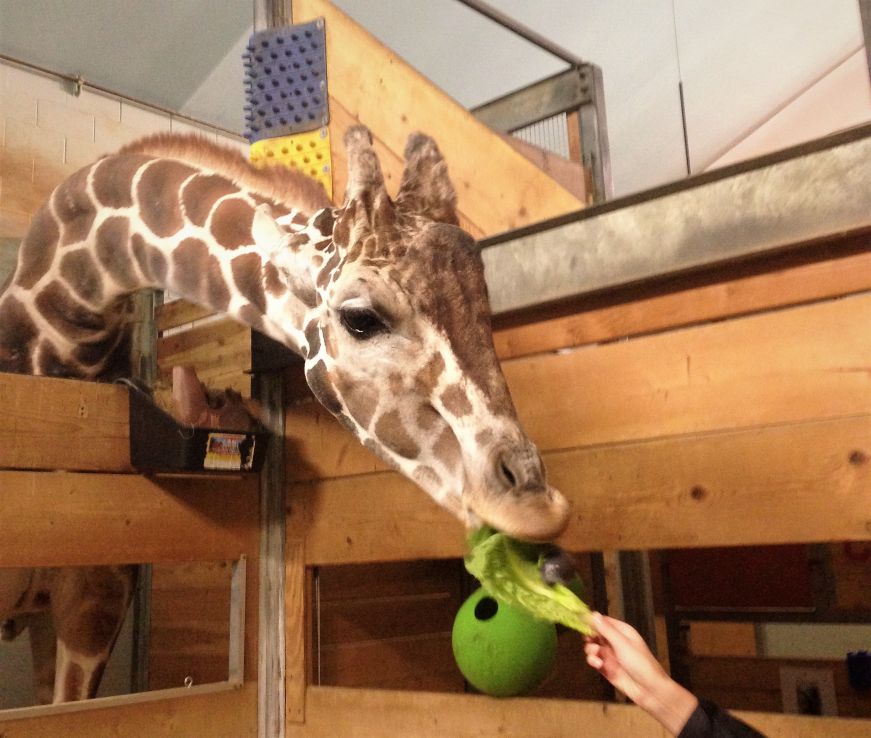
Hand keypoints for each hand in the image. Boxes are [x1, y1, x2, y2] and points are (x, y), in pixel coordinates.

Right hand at [584, 612, 697, 735]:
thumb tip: (593, 614)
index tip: (580, 621)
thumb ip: (606, 630)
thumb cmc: (640, 663)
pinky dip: (593, 661)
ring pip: (592, 647)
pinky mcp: (606, 668)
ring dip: (590, 650)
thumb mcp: (622, 644)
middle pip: (595, 634)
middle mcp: (615, 642)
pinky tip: (598, 665)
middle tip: (589, 640)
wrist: (649, 690)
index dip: (592, 621)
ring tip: (596, 655)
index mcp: (622, 631)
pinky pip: (594, 660)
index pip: (603, 621)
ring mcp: (610, 655)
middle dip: (589, 637)